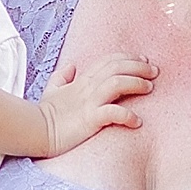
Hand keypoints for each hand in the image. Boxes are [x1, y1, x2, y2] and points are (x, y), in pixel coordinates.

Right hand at [37, 50, 154, 154]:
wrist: (35, 131)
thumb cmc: (45, 114)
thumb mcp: (52, 90)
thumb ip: (62, 76)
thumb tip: (71, 66)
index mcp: (81, 80)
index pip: (108, 60)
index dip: (128, 58)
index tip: (144, 60)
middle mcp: (87, 87)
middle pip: (117, 67)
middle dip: (139, 66)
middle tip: (155, 71)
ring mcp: (88, 102)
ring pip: (117, 83)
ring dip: (136, 83)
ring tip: (149, 88)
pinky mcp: (89, 119)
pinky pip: (112, 113)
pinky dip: (127, 116)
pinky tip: (137, 122)